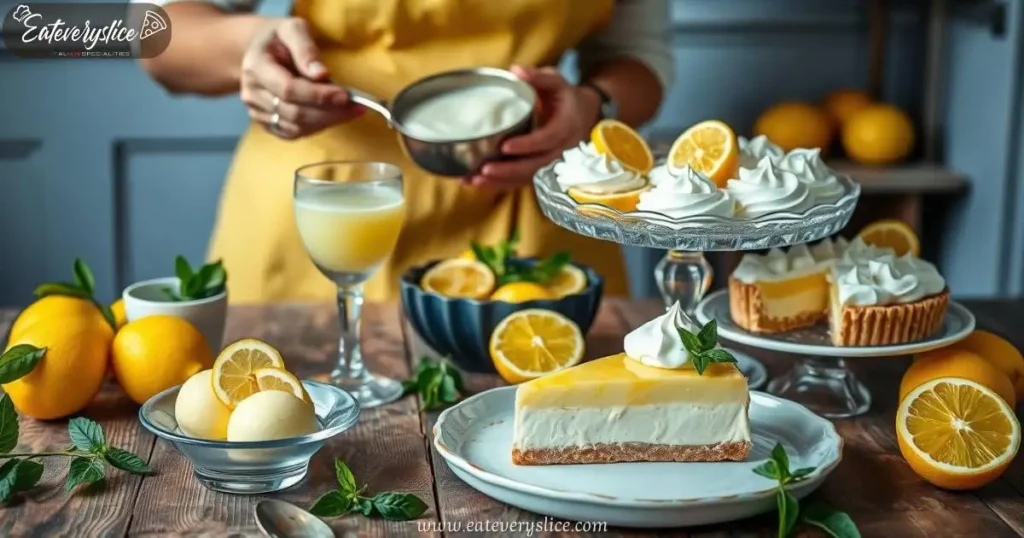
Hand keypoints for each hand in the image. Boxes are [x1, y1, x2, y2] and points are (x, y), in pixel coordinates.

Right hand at [240, 18, 363, 139]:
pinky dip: (317, 127)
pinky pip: (293, 133)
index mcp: (256, 66)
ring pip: (295, 127)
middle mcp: (252, 93)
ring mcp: (257, 111)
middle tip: (356, 106)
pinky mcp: (266, 124)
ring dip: (327, 121)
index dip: (318, 96)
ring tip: (350, 111)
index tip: (345, 95)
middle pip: (293, 113)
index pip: (288, 89)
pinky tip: (333, 116)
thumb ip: (306, 49)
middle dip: (329, 112)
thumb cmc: (279, 38)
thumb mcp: (292, 29)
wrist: (259, 51)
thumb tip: (321, 74)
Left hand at [465, 66, 597, 187]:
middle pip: (536, 166)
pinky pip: (522, 181)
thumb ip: (538, 77)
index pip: (547, 139)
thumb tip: (516, 70)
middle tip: (484, 169)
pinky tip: (477, 183)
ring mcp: (551, 163)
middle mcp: (561, 150)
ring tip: (474, 180)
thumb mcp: (556, 81)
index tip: (505, 146)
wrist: (583, 115)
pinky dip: (500, 184)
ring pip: (527, 178)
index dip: (527, 145)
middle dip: (509, 171)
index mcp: (566, 126)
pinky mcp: (541, 170)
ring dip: (500, 182)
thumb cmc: (565, 96)